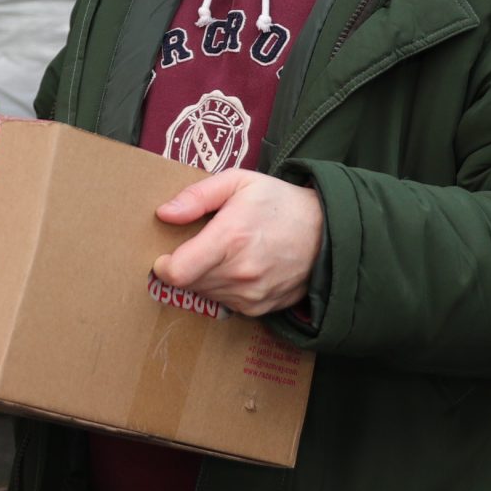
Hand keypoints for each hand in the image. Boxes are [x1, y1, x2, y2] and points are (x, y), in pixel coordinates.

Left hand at [150, 170, 323, 317]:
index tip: (165, 255)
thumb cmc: (279, 202)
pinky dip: (224, 288)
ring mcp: (252, 294)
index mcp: (230, 238)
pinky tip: (238, 267)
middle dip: (185, 267)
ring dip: (204, 278)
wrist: (327, 232)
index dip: (164, 266)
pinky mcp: (260, 308)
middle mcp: (240, 273)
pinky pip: (226, 303)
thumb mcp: (238, 182)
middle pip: (188, 284)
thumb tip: (164, 214)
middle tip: (199, 247)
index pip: (177, 272)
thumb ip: (197, 196)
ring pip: (205, 295)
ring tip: (224, 254)